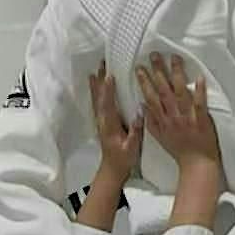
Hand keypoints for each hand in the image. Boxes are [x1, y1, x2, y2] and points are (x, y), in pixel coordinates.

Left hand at [88, 60, 142, 180]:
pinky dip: (96, 93)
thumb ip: (135, 132)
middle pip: (99, 98)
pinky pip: (97, 104)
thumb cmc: (123, 159)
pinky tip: (96, 86)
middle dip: (100, 82)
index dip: (108, 90)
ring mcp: (101, 121)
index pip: (108, 104)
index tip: (110, 76)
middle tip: (102, 66)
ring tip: (96, 70)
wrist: (112, 169)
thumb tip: (138, 115)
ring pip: (96, 99)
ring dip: (96, 85)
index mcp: (110, 125)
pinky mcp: (102, 122)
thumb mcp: (132, 148)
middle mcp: (102, 120)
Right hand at [136, 52, 221, 170]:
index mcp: (162, 120)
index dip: (144, 82)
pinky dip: (199, 90)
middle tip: (153, 55)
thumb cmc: (179, 151)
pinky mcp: (202, 120)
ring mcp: (187, 117)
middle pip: (163, 90)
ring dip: (176, 74)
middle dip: (157, 72)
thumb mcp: (159, 137)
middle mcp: (173, 116)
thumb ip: (150, 121)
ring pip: (179, 92)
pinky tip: (199, 77)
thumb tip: (142, 105)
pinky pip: (200, 103)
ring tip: (174, 58)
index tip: (139, 68)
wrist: (197, 164)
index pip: (150, 97)